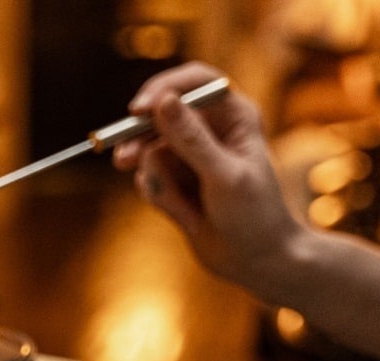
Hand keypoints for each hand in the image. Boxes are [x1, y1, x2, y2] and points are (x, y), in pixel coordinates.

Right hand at [111, 62, 302, 297]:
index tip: (139, 110)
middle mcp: (210, 129)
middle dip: (140, 137)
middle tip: (122, 158)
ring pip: (150, 150)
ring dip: (152, 175)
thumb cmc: (254, 215)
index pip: (194, 82)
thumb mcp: (223, 175)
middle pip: (160, 114)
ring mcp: (190, 156)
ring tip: (172, 202)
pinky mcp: (176, 181)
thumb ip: (191, 139)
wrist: (257, 260)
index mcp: (233, 115)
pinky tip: (185, 216)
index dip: (164, 88)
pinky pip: (150, 177)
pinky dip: (158, 194)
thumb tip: (162, 101)